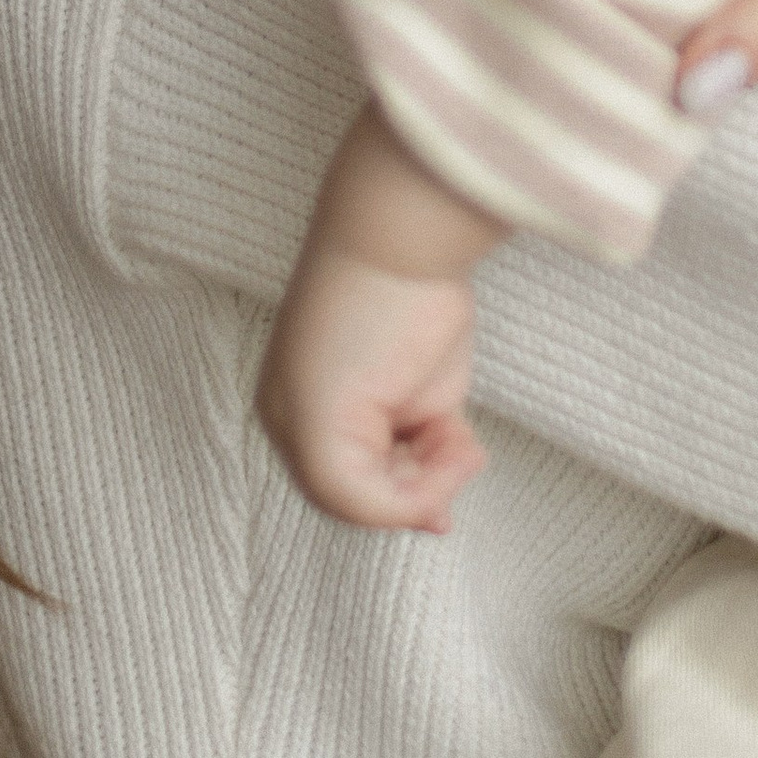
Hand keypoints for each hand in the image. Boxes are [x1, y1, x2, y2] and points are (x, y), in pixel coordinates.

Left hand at [254, 105, 504, 531]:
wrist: (397, 238)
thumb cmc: (411, 296)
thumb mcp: (420, 389)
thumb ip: (417, 446)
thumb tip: (436, 518)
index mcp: (302, 397)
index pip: (346, 473)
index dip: (402, 492)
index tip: (445, 505)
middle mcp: (293, 416)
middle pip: (355, 495)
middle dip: (418, 490)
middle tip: (465, 461)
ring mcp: (297, 428)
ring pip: (358, 503)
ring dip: (425, 486)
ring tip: (463, 444)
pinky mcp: (313, 435)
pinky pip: (360, 499)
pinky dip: (418, 491)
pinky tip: (460, 448)